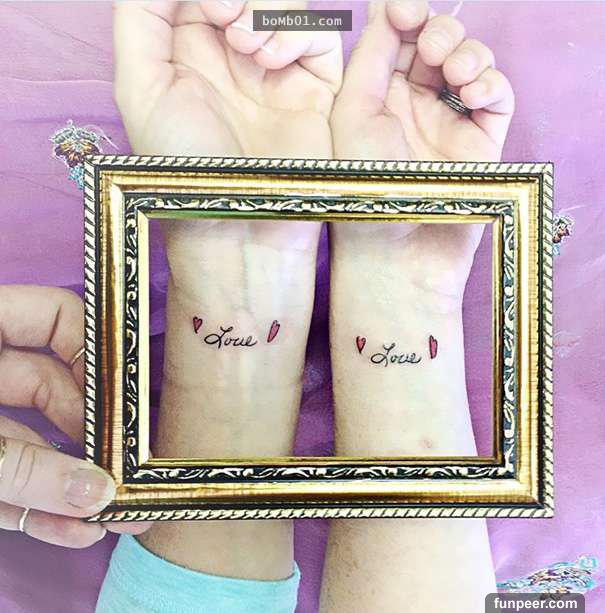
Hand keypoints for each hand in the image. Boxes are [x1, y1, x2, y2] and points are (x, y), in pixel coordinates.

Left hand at [0, 286, 148, 546]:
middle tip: (135, 470)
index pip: (56, 318)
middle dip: (97, 436)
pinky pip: (11, 484)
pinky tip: (76, 532)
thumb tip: (99, 492)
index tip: (134, 395)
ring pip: (39, 445)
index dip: (99, 350)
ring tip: (121, 514)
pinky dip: (38, 509)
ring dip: (75, 484)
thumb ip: (23, 467)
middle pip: (58, 391)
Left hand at [114, 0, 341, 157]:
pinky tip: (276, 62)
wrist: (241, 222)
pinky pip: (318, 34)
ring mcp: (277, 70)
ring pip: (285, 4)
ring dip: (267, 10)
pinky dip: (298, 32)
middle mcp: (234, 56)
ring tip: (251, 53)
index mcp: (189, 51)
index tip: (211, 8)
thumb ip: (141, 16)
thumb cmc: (186, 164)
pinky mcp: (315, 88)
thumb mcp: (140, 86)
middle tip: (228, 17)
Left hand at [330, 0, 514, 299]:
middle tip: (431, 49)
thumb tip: (387, 8)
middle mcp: (414, 105)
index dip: (405, 14)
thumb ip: (371, 57)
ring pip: (471, 62)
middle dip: (439, 31)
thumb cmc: (364, 185)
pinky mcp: (481, 142)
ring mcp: (449, 122)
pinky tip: (475, 90)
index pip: (398, 38)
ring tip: (453, 71)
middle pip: (437, 42)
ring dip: (466, 52)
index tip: (405, 9)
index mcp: (378, 95)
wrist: (394, 249)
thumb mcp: (353, 113)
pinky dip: (491, 82)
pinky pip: (498, 96)